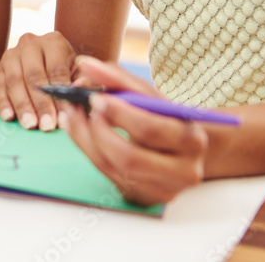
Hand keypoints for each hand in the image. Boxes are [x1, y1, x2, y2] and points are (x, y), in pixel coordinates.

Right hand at [0, 32, 76, 130]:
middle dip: (40, 103)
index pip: (56, 70)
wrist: (46, 62)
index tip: (62, 117)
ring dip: (22, 105)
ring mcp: (12, 54)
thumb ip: (81, 81)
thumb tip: (78, 87)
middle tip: (46, 125)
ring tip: (30, 124)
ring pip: (14, 81)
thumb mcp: (77, 73)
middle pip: (34, 76)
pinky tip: (9, 116)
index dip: (59, 95)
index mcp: (54, 42)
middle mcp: (30, 43)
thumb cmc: (65, 71)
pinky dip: (3, 102)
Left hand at [59, 57, 207, 204]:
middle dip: (98, 131)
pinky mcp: (145, 198)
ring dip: (85, 139)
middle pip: (129, 157)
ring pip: (113, 168)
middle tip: (79, 108)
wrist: (182, 150)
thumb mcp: (149, 96)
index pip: (149, 130)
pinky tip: (78, 130)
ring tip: (72, 114)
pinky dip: (88, 150)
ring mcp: (164, 190)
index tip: (95, 96)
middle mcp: (184, 171)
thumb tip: (84, 65)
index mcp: (192, 140)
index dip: (118, 113)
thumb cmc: (162, 117)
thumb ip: (118, 79)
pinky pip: (109, 176)